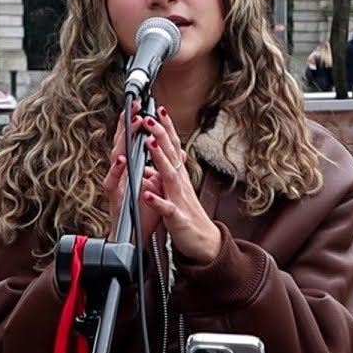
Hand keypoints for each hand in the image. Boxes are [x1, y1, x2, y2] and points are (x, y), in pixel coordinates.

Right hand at [102, 101, 160, 246]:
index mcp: (132, 170)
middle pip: (123, 144)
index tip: (146, 108)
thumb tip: (177, 152)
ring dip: (123, 140)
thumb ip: (162, 168)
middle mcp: (122, 174)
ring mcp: (116, 184)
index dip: (138, 125)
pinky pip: (113, 182)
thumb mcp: (158, 186)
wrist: (136, 238)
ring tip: (130, 124)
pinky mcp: (114, 198)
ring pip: (115, 157)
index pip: (134, 143)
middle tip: (135, 107)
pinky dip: (117, 171)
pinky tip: (122, 160)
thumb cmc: (144, 213)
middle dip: (128, 125)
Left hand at [138, 106, 221, 262]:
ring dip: (160, 159)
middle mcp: (181, 184)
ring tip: (150, 143)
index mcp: (179, 177)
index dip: (166, 129)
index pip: (173, 148)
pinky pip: (167, 209)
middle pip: (171, 155)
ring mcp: (180, 200)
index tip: (158, 109)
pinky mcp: (177, 219)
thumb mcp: (178, 191)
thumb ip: (169, 174)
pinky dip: (157, 201)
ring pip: (170, 176)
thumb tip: (161, 159)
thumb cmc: (189, 217)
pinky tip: (146, 193)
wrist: (205, 243)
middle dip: (161, 135)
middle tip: (149, 117)